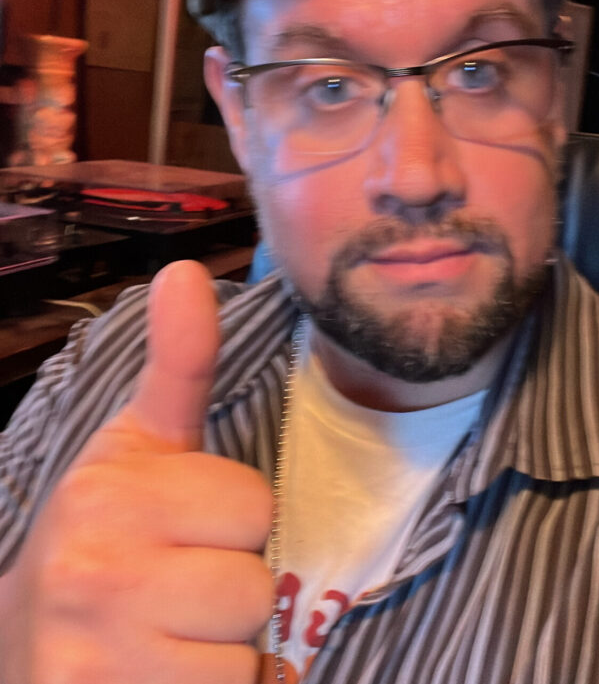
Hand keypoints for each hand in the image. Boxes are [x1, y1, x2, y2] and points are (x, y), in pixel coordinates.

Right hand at [0, 261, 273, 683]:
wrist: (28, 642)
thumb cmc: (102, 534)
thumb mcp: (136, 444)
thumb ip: (177, 363)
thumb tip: (187, 270)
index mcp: (108, 493)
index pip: (252, 505)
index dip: (230, 519)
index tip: (182, 525)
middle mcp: (95, 577)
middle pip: (255, 582)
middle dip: (227, 585)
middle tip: (173, 586)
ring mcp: (102, 662)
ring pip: (245, 651)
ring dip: (221, 648)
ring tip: (166, 633)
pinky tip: (160, 675)